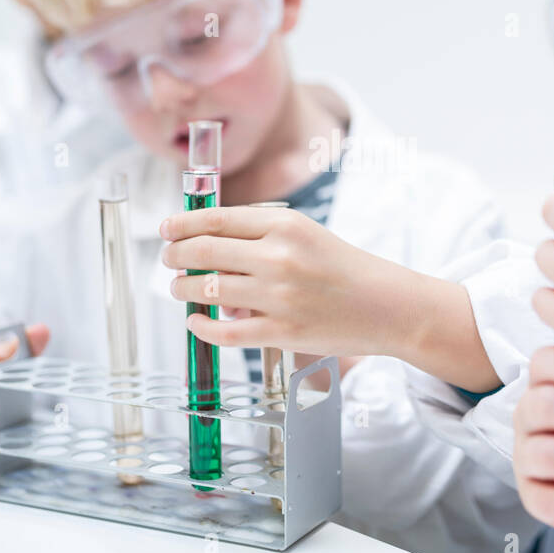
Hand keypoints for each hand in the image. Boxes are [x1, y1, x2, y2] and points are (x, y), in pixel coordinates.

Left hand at [160, 205, 411, 358]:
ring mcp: (280, 296)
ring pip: (207, 291)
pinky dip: (202, 327)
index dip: (182, 225)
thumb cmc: (344, 269)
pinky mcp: (282, 332)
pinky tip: (196, 322)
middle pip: (204, 251)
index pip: (217, 220)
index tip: (166, 230)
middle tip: (168, 260)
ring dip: (182, 289)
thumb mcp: (306, 235)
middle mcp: (280, 257)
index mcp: (286, 225)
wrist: (388, 306)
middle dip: (175, 256)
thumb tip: (207, 254)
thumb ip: (259, 239)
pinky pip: (225, 332)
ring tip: (179, 289)